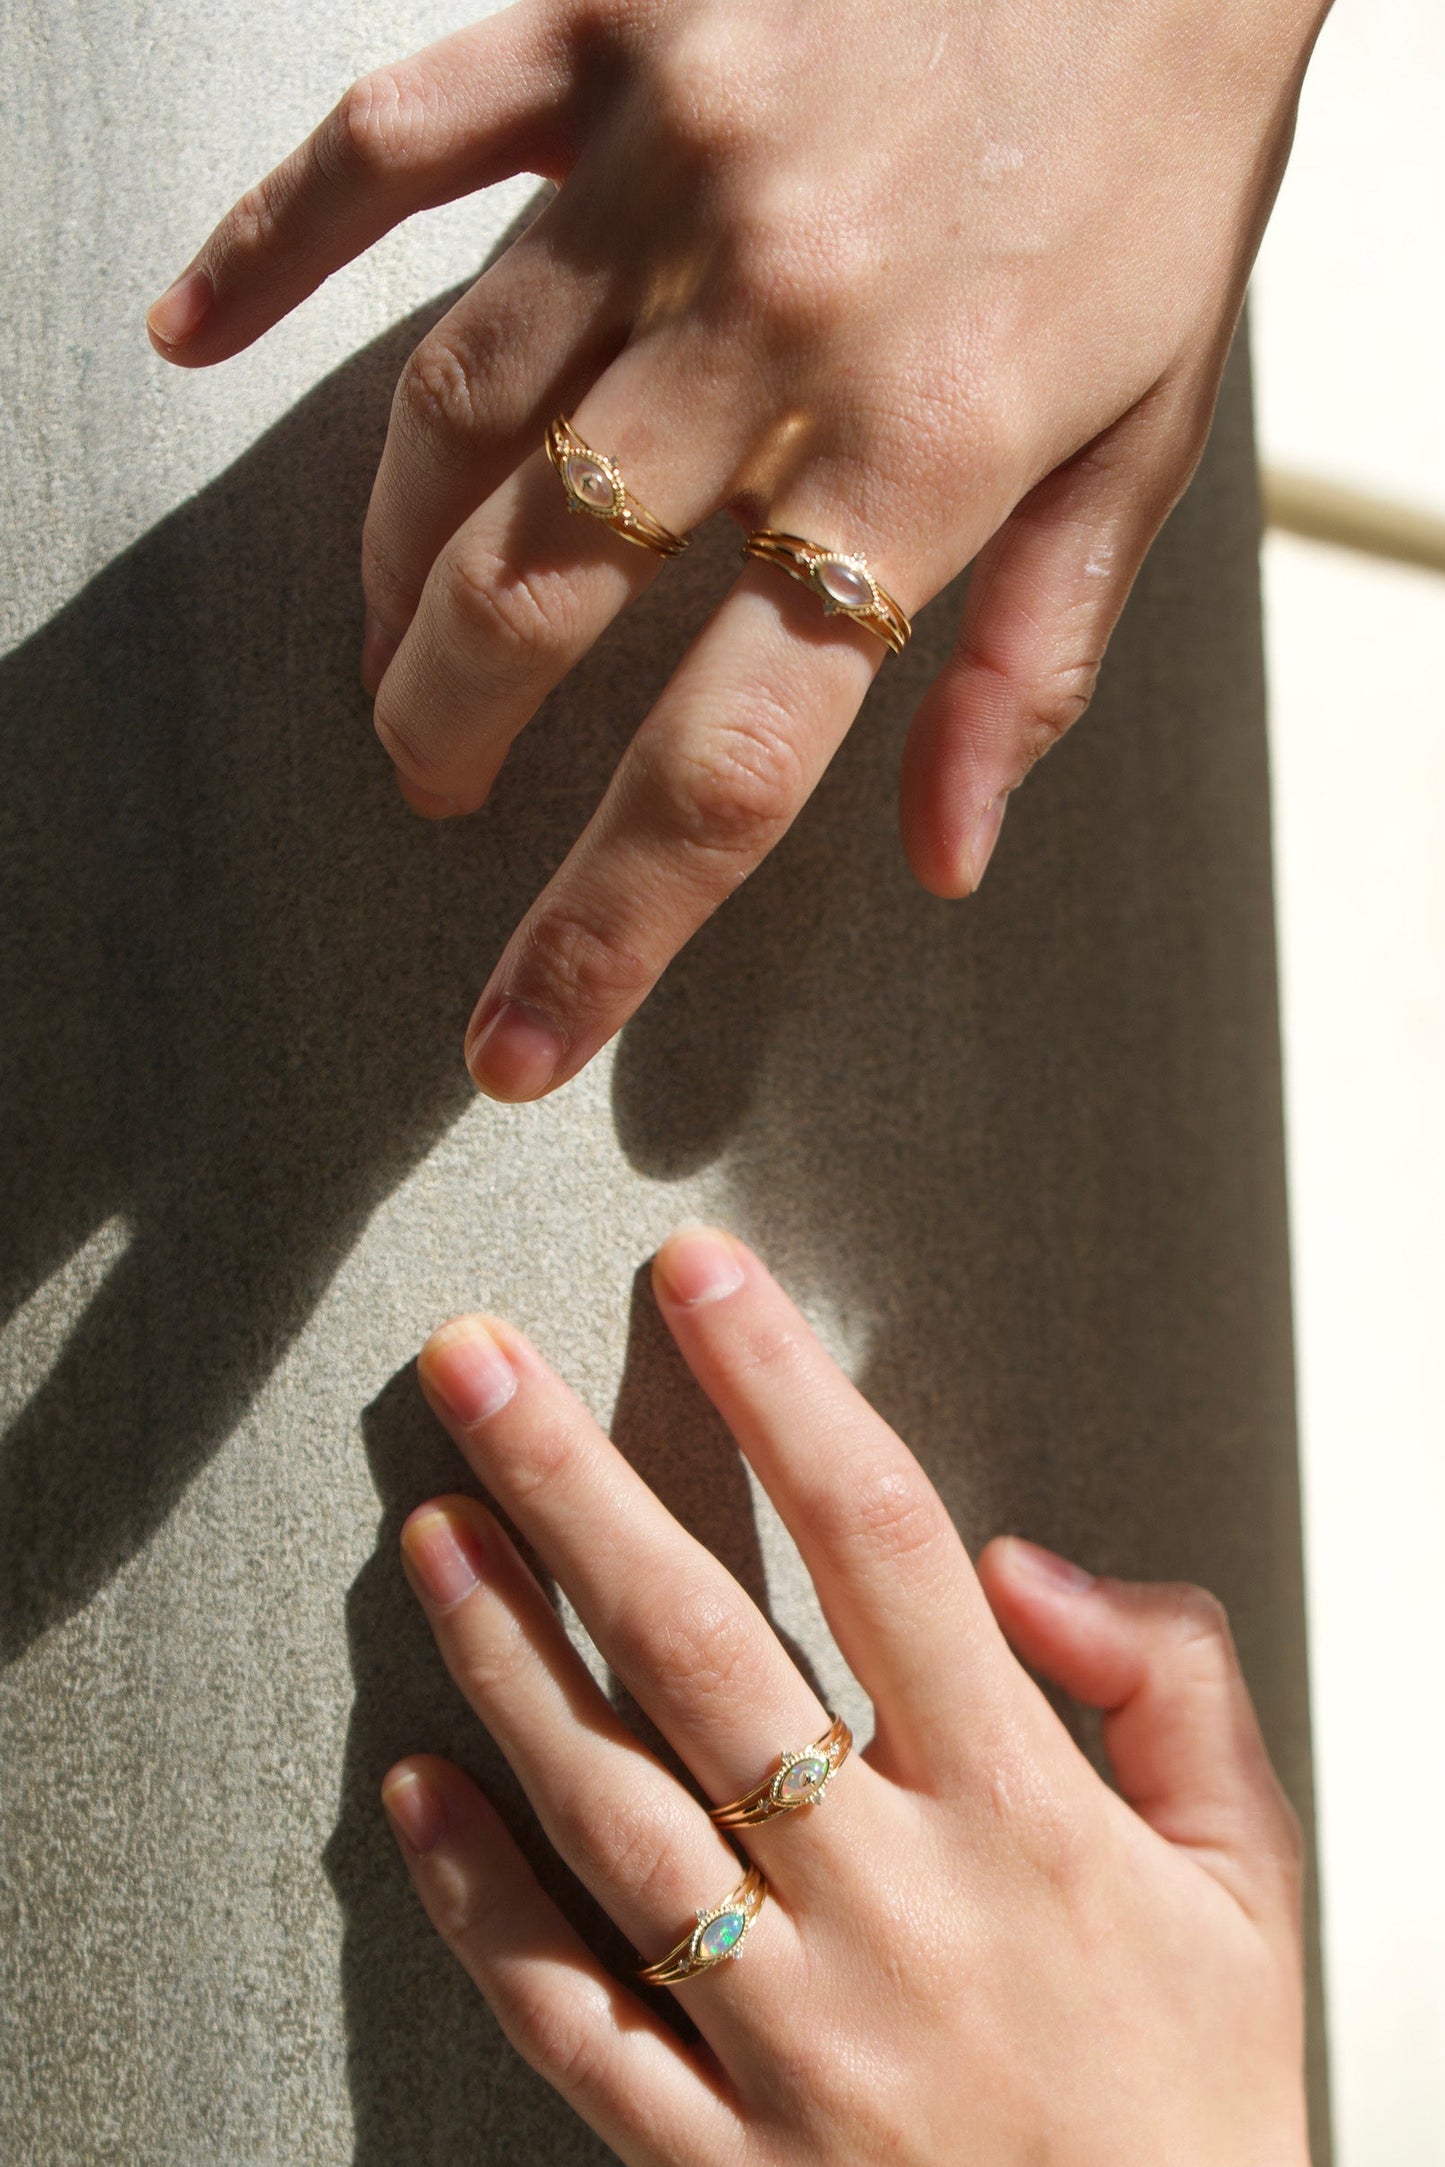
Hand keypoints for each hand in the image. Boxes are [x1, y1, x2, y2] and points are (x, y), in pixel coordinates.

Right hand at [148, 0, 1327, 1100]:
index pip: (727, 763)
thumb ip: (1036, 657)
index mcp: (928, 457)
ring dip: (389, 567)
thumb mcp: (1152, 435)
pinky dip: (279, 243)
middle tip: (429, 784)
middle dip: (447, 732)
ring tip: (384, 650)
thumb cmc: (1168, 150)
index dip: (606, 925)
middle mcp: (776, 326)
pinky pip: (399, 139)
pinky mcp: (612, 20)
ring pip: (452, 416)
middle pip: (534, 599)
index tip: (515, 1037)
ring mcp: (677, 166)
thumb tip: (946, 852)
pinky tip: (196, 333)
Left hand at [381, 1228, 1308, 2163]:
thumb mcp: (1254, 1878)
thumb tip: (1029, 1565)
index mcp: (1021, 1817)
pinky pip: (568, 2015)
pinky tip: (415, 1789)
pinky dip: (479, 1900)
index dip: (782, 1386)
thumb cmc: (1198, 2101)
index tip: (702, 1277)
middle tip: (473, 1363)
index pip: (885, 1540)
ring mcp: (787, 2038)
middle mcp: (890, 1907)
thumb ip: (1169, 1686)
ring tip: (429, 1528)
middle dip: (573, 1483)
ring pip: (607, 1808)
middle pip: (701, 1646)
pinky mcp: (715, 2157)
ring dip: (502, 1654)